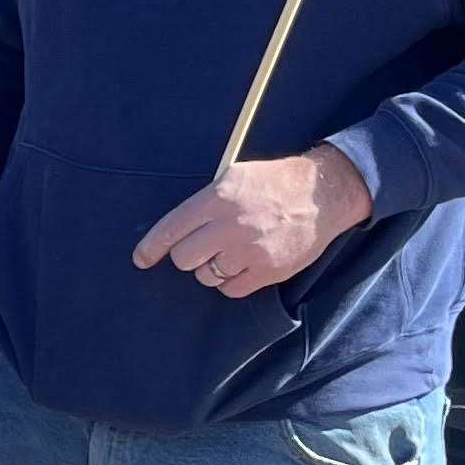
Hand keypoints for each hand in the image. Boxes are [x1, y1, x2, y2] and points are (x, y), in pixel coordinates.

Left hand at [130, 146, 372, 301]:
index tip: (142, 259)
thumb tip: (176, 230)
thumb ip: (206, 202)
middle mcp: (233, 225)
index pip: (173, 228)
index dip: (152, 247)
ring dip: (212, 268)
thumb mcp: (236, 175)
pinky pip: (231, 289)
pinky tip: (243, 264)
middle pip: (185, 258)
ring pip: (207, 276)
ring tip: (231, 251)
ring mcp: (251, 251)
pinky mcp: (268, 271)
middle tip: (203, 247)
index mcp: (220, 197)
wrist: (323, 194)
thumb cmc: (275, 183)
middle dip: (188, 256)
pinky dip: (232, 281)